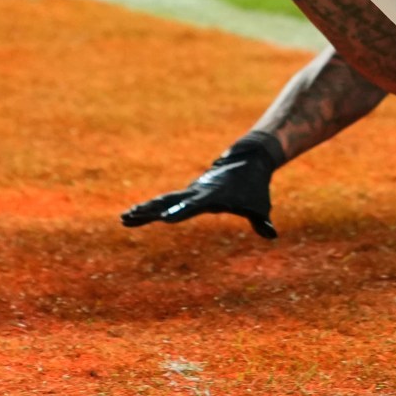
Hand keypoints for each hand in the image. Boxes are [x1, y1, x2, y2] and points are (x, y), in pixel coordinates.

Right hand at [120, 133, 281, 238]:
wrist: (249, 160)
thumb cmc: (254, 188)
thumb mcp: (260, 206)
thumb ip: (261, 221)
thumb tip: (272, 234)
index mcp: (213, 196)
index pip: (194, 206)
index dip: (180, 212)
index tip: (165, 218)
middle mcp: (198, 192)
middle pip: (170, 201)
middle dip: (150, 210)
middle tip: (129, 216)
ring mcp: (191, 191)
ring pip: (163, 200)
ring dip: (144, 210)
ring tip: (124, 218)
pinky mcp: (189, 193)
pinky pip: (165, 201)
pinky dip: (150, 208)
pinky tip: (134, 215)